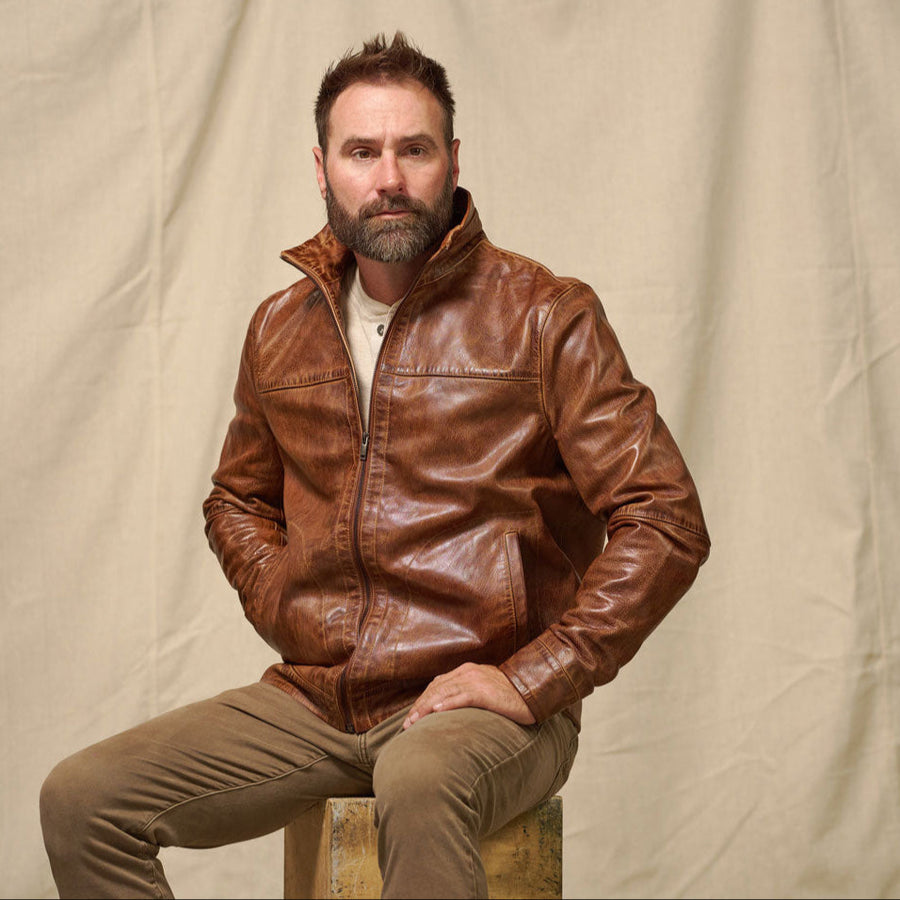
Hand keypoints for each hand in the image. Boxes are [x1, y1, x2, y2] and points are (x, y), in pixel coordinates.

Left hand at [402, 662, 535, 728]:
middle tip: (407, 724)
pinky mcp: (485, 692)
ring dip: (427, 708)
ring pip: (444, 693)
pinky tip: (437, 712)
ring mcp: (476, 681)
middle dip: (419, 706)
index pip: (437, 685)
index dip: (422, 700)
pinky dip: (448, 704)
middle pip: (436, 689)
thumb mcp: (485, 688)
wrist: (533, 690)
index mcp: (466, 671)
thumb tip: (449, 708)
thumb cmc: (510, 694)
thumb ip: (468, 692)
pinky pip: (462, 697)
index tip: (411, 717)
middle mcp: (468, 673)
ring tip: (415, 721)